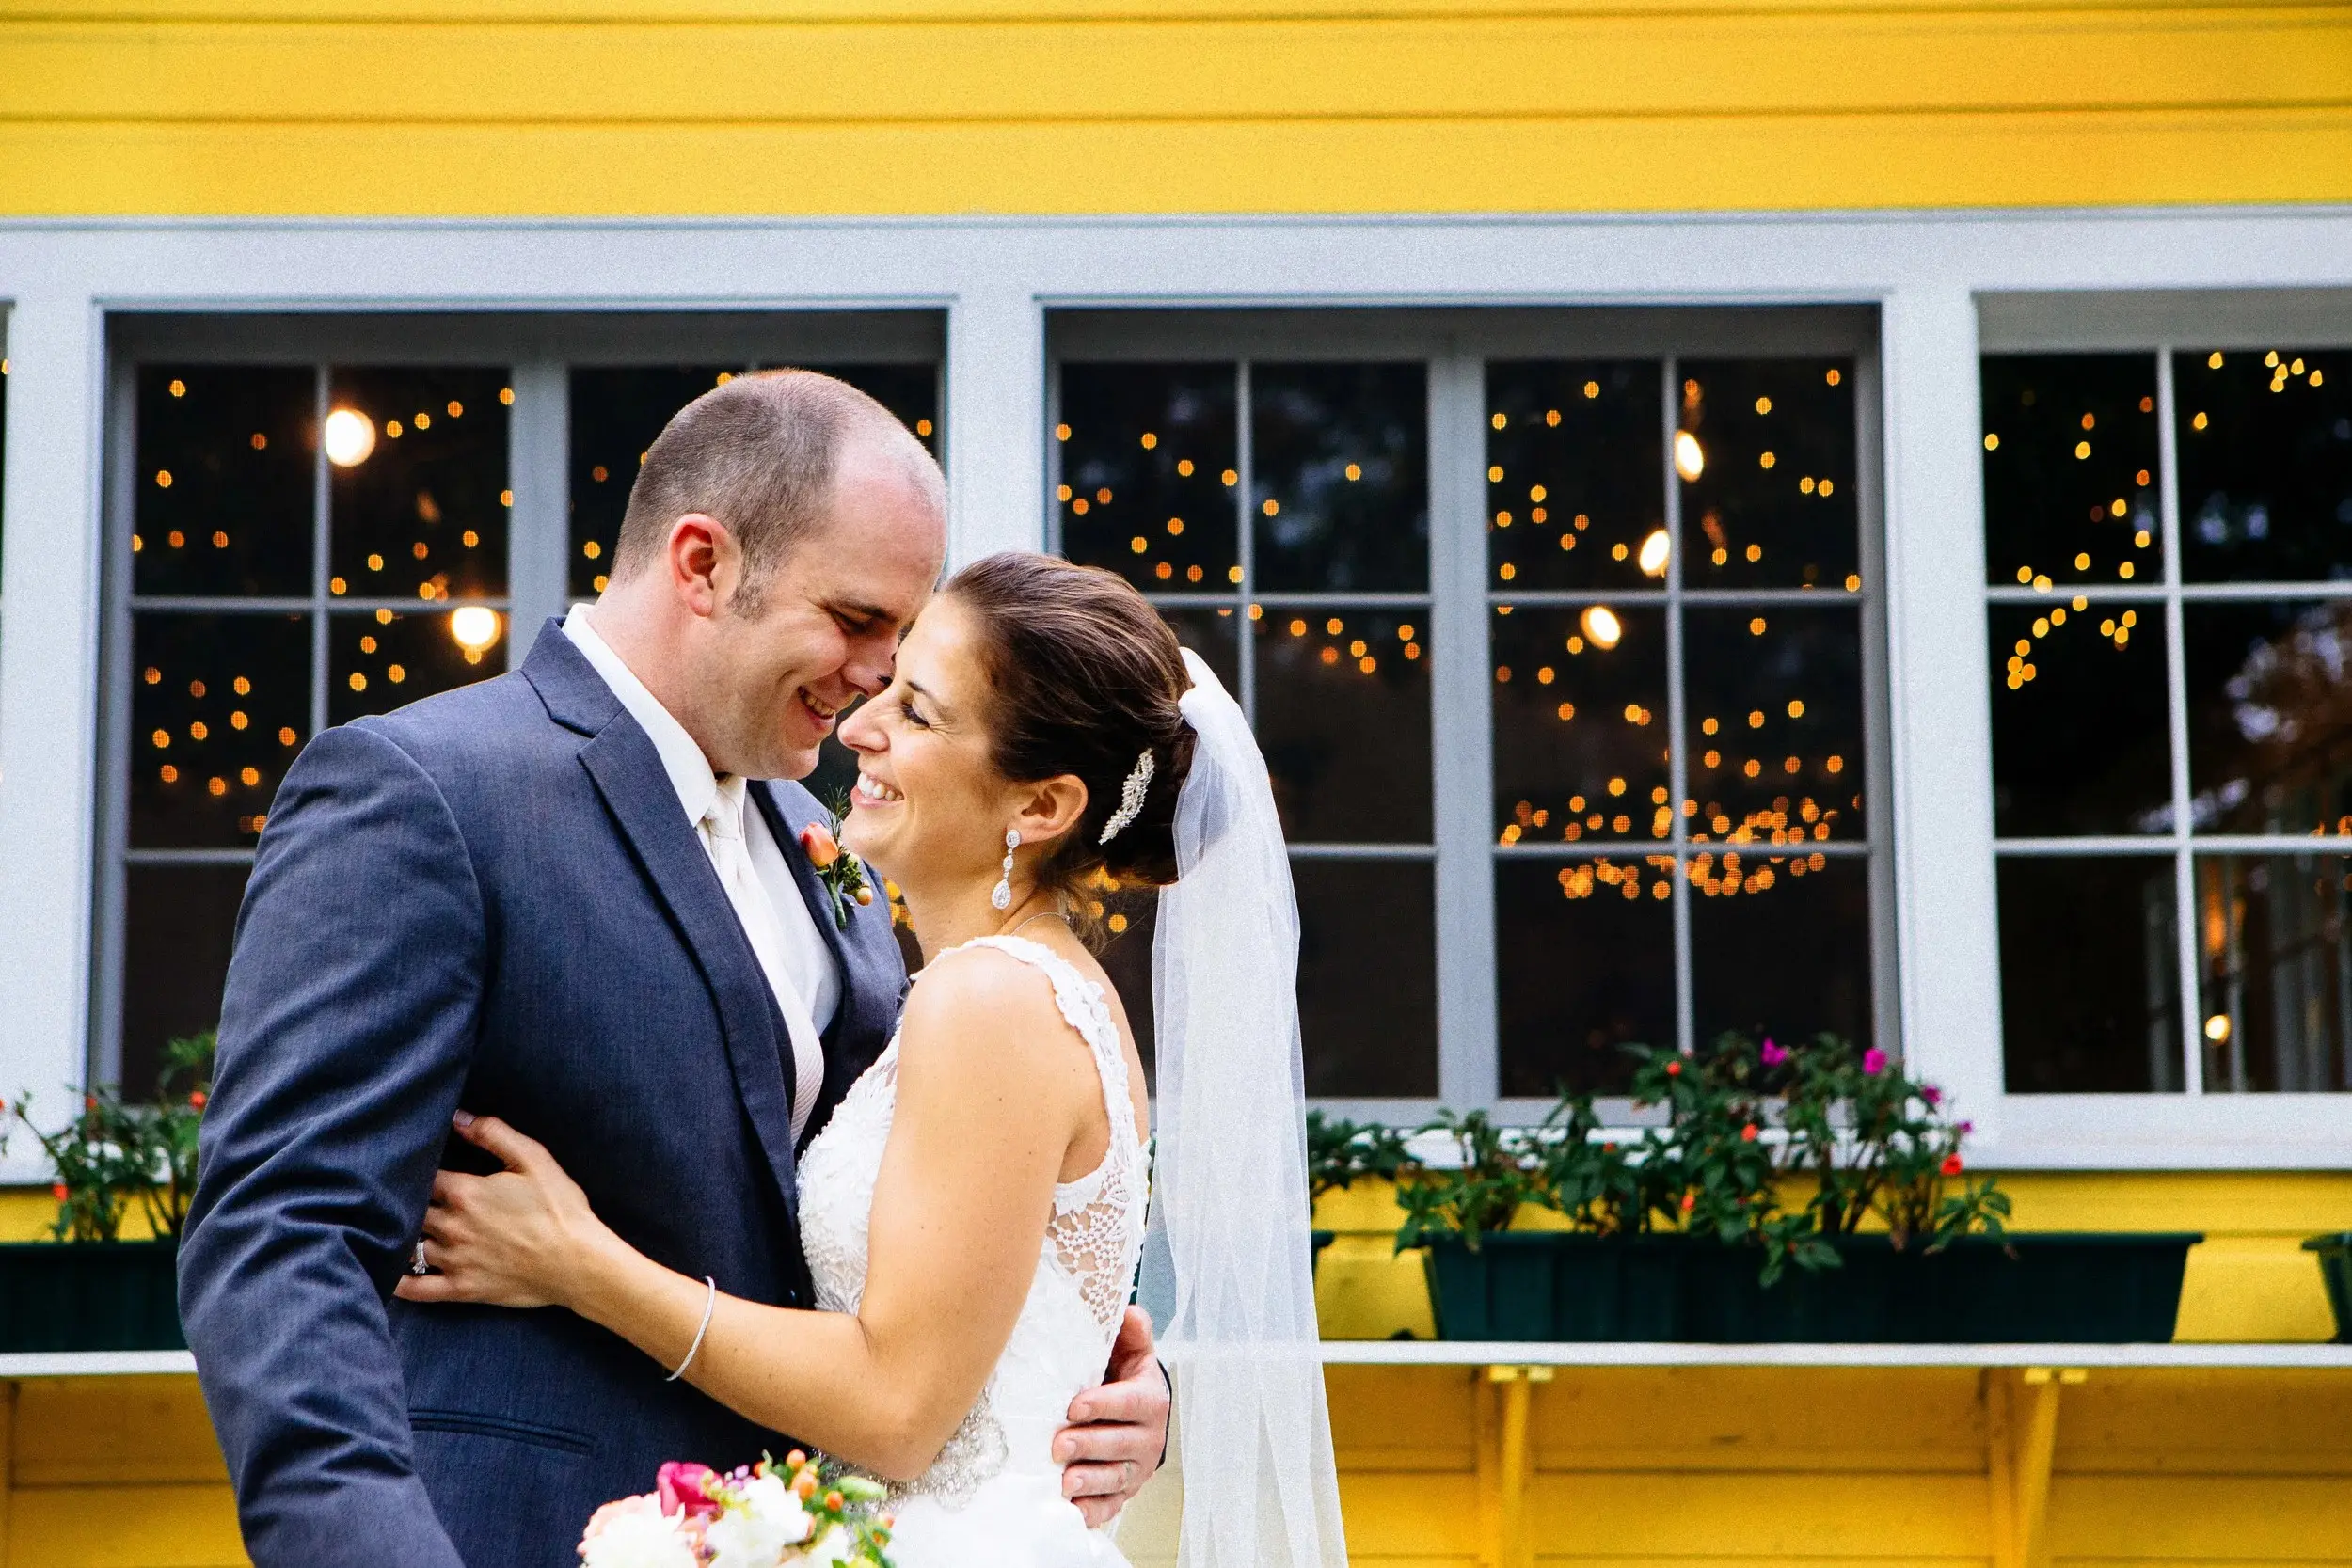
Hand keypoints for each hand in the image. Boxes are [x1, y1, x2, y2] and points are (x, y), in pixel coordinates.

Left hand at [393, 1113, 611, 1312]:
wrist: (578, 1262)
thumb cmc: (560, 1208)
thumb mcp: (533, 1158)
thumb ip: (493, 1133)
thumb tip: (458, 1118)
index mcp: (465, 1193)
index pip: (423, 1175)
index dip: (417, 1168)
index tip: (414, 1165)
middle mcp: (451, 1226)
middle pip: (411, 1209)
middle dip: (406, 1201)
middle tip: (399, 1195)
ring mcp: (453, 1260)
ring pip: (409, 1245)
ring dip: (402, 1235)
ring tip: (394, 1227)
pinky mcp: (461, 1288)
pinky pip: (416, 1289)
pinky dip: (398, 1283)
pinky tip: (388, 1274)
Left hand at [1053, 1305, 1169, 1526]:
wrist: (1135, 1418)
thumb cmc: (1124, 1380)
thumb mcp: (1131, 1353)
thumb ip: (1131, 1333)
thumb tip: (1128, 1312)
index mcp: (1150, 1400)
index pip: (1129, 1403)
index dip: (1103, 1404)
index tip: (1074, 1405)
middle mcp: (1149, 1437)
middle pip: (1120, 1444)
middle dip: (1089, 1445)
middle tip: (1059, 1445)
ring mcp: (1136, 1469)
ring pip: (1115, 1478)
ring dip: (1090, 1481)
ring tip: (1065, 1482)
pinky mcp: (1124, 1493)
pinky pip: (1110, 1507)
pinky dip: (1092, 1511)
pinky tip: (1072, 1510)